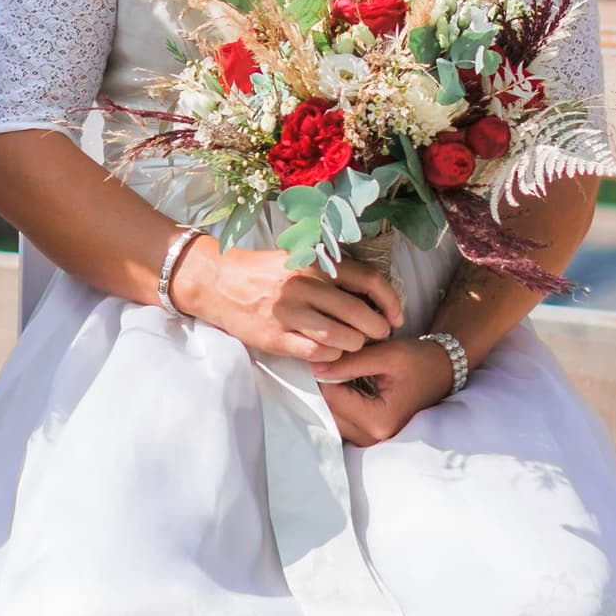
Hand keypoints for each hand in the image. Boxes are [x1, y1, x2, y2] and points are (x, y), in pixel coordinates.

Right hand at [176, 246, 403, 368]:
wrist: (218, 282)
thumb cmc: (264, 272)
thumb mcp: (298, 259)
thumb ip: (330, 271)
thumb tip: (370, 294)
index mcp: (314, 262)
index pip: (368, 280)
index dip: (390, 300)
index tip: (396, 315)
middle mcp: (303, 284)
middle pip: (358, 311)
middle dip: (376, 327)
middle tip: (379, 333)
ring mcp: (289, 312)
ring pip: (340, 336)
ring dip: (355, 344)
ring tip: (356, 344)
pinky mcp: (275, 337)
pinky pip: (316, 353)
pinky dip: (332, 356)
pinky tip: (332, 353)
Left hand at [307, 335, 457, 446]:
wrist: (444, 371)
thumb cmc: (420, 361)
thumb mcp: (388, 355)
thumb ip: (350, 362)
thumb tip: (315, 368)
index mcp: (380, 419)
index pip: (333, 398)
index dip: (323, 374)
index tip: (323, 354)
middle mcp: (375, 437)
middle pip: (330, 413)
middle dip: (323, 387)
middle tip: (324, 361)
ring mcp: (374, 440)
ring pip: (334, 419)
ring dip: (329, 396)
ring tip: (333, 371)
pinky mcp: (372, 435)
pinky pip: (344, 421)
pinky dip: (339, 403)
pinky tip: (342, 384)